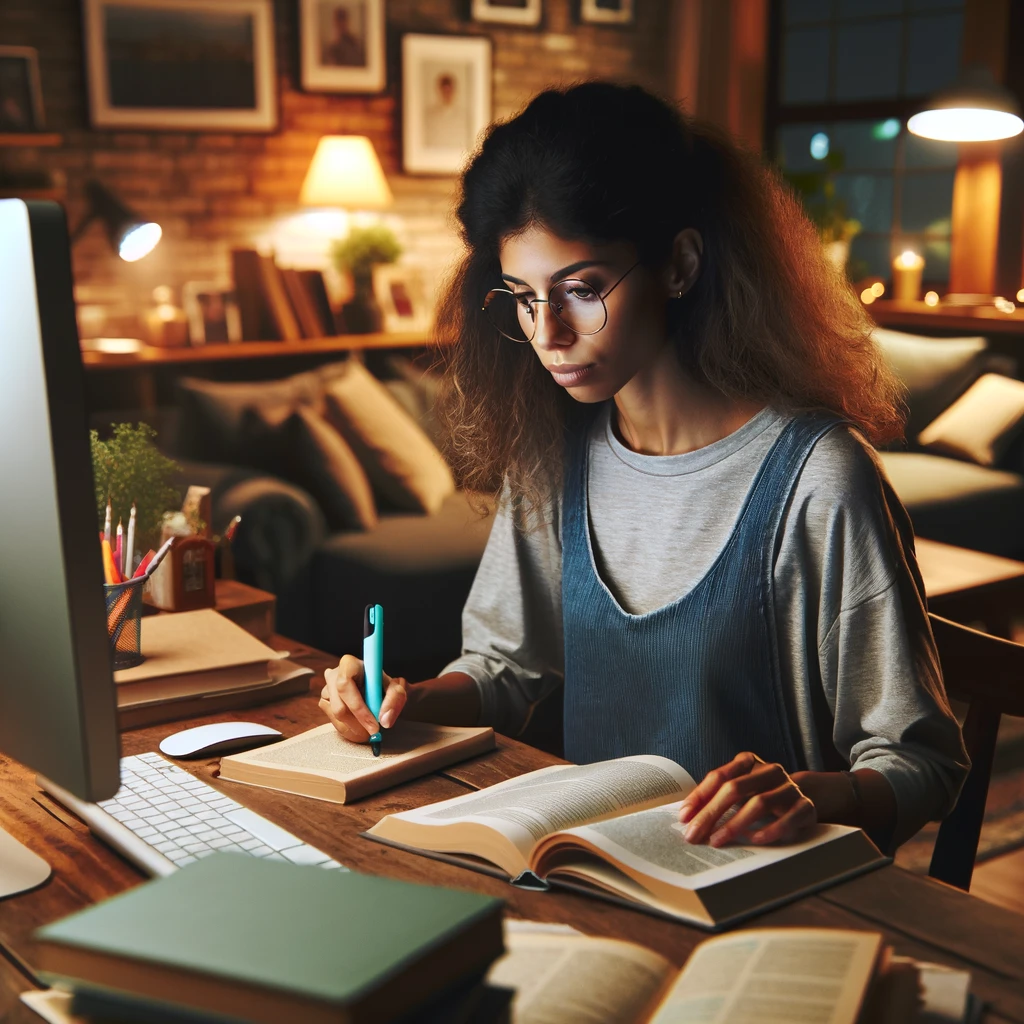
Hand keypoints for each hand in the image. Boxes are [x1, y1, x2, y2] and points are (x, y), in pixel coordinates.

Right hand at [319, 654, 407, 743]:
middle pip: (339, 706)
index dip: (358, 707)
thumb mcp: (396, 689)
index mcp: (350, 664)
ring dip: (355, 728)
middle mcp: (334, 675)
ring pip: (336, 716)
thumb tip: (384, 721)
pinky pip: (333, 722)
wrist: (376, 690)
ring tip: (370, 728)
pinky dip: (349, 729)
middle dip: (358, 723)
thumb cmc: (384, 686)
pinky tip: (361, 725)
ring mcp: (326, 689)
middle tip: (374, 732)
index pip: (345, 684)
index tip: (375, 724)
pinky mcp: (325, 702)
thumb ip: (394, 700)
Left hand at [677, 752, 816, 846]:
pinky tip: (754, 840)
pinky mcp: (806, 806)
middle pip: (735, 789)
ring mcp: (790, 787)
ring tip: (717, 840)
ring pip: (759, 803)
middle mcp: (770, 770)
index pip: (719, 776)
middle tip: (695, 835)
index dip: (700, 796)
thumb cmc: (762, 795)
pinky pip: (788, 818)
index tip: (684, 817)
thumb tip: (688, 818)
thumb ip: (717, 798)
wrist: (806, 798)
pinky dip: (770, 829)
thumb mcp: (741, 790)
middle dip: (711, 813)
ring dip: (735, 824)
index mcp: (749, 761)